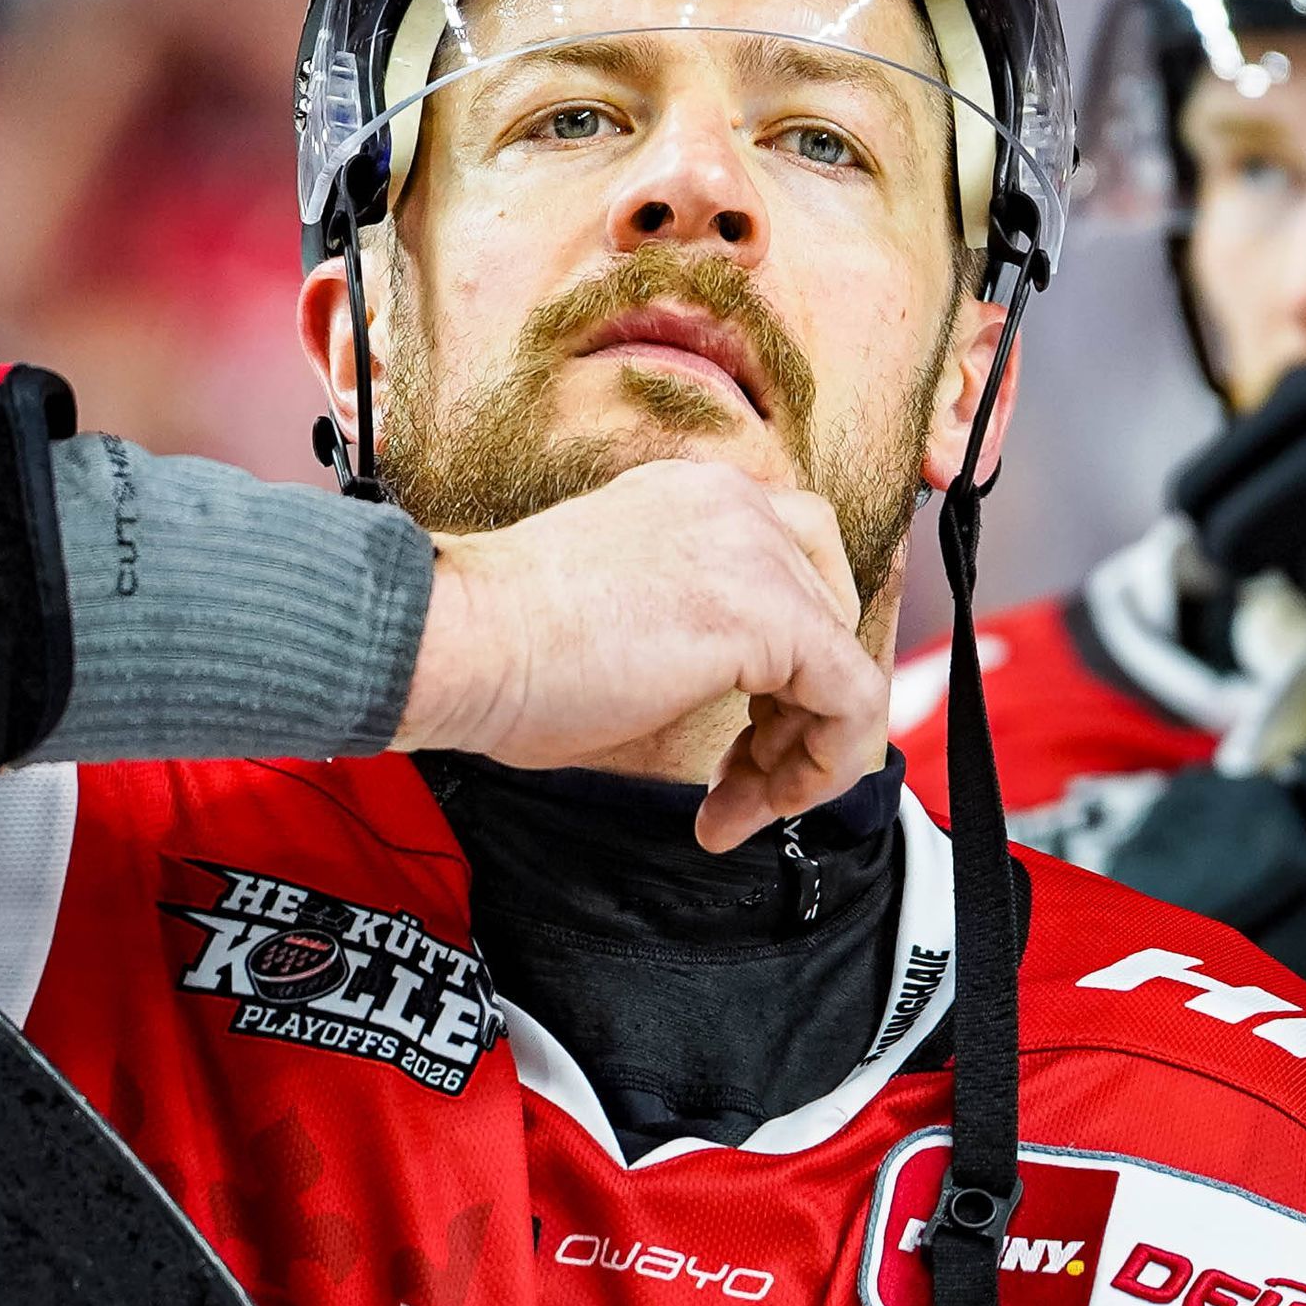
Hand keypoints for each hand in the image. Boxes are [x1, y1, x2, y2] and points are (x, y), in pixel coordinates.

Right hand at [399, 460, 884, 850]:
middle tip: (741, 782)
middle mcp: (736, 506)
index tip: (736, 742)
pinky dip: (825, 765)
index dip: (780, 674)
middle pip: (828, 616)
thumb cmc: (496, 649)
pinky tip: (763, 804)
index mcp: (694, 498)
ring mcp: (756, 552)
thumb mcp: (615, 617)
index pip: (794, 574)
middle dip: (794, 716)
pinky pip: (852, 699)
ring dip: (801, 754)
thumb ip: (687, 633)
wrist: (453, 642)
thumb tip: (725, 689)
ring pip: (843, 663)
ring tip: (740, 807)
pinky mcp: (767, 615)